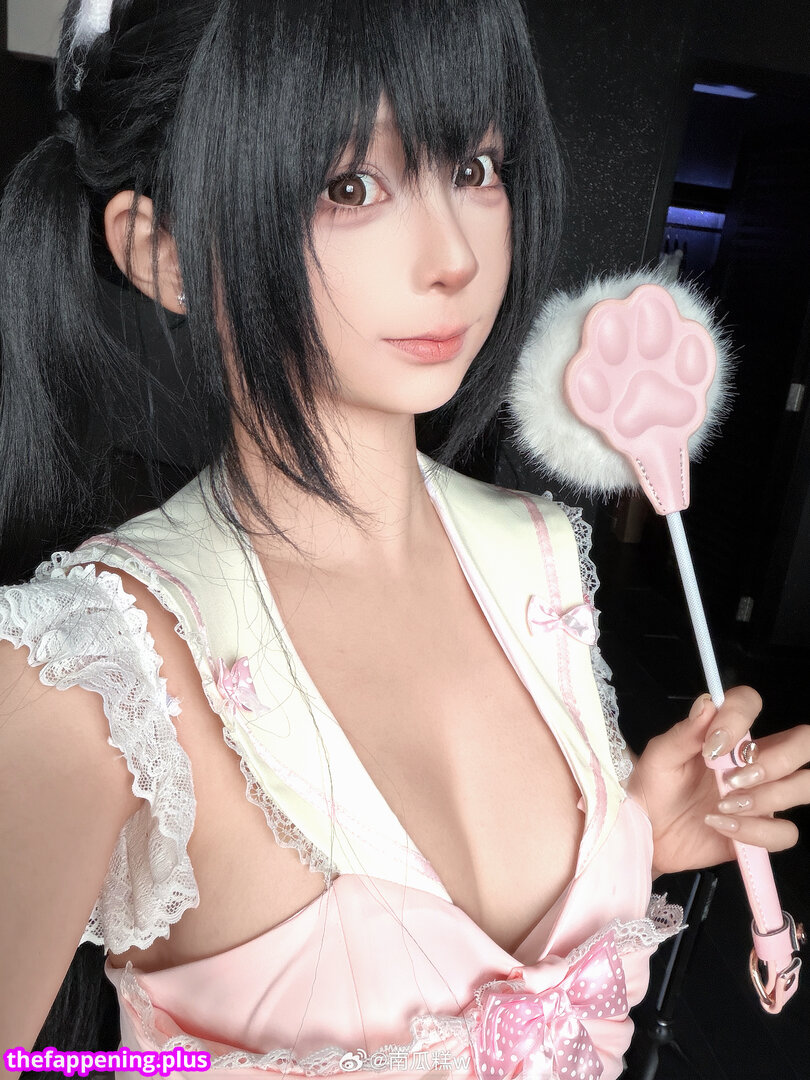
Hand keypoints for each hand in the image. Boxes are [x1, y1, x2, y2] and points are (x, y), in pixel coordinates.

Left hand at [626, 686, 809, 876]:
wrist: (648, 832)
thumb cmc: (655, 788)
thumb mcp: (660, 757)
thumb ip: (684, 732)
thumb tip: (707, 704)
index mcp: (729, 735)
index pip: (751, 704)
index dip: (739, 717)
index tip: (712, 745)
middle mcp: (755, 760)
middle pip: (803, 742)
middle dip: (775, 761)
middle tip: (733, 779)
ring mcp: (764, 795)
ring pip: (804, 786)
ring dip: (766, 798)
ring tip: (723, 805)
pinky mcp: (763, 830)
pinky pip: (786, 832)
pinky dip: (754, 831)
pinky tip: (722, 826)